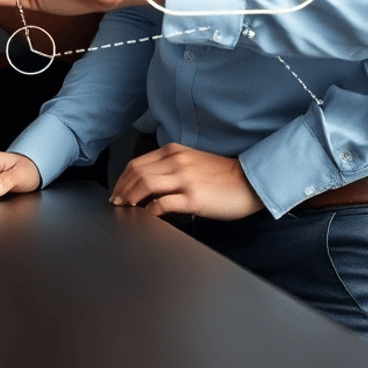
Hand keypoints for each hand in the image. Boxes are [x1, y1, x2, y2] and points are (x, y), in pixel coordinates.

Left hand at [109, 144, 264, 218]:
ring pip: (145, 184)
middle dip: (122, 188)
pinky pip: (164, 203)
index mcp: (174, 151)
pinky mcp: (193, 197)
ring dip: (131, 197)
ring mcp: (184, 178)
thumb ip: (170, 167)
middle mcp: (176, 162)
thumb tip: (148, 183)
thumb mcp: (192, 162)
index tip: (117, 190)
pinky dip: (150, 209)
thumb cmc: (223, 175)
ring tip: (126, 208)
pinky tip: (146, 215)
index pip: (137, 162)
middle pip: (137, 173)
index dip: (122, 178)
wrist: (251, 182)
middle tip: (116, 202)